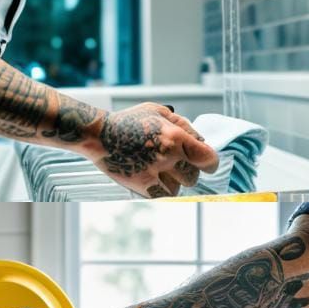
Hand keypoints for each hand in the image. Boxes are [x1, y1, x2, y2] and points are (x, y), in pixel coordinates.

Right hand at [87, 103, 220, 197]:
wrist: (98, 134)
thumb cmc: (128, 121)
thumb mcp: (158, 112)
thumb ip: (183, 125)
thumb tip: (201, 140)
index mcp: (175, 136)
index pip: (208, 159)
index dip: (209, 163)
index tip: (206, 164)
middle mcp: (168, 155)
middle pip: (193, 176)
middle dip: (188, 171)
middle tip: (176, 165)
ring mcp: (154, 171)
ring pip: (179, 188)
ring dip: (173, 182)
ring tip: (159, 170)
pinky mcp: (141, 184)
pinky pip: (163, 195)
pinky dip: (162, 190)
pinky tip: (155, 181)